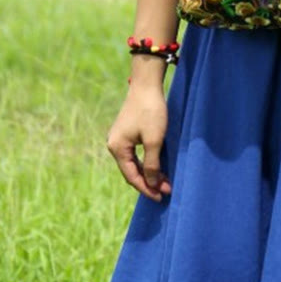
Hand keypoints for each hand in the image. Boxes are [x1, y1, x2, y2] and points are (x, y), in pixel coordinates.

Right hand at [107, 84, 171, 201]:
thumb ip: (152, 164)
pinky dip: (146, 161)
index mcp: (117, 148)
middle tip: (166, 190)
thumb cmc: (151, 111)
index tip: (161, 197)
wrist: (147, 84)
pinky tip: (157, 166)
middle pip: (131, 171)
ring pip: (134, 163)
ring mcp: (120, 138)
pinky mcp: (127, 131)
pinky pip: (135, 153)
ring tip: (164, 181)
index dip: (146, 188)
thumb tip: (152, 184)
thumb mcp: (154, 140)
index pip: (131, 176)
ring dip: (149, 172)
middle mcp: (115, 144)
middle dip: (149, 182)